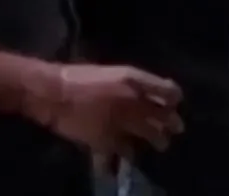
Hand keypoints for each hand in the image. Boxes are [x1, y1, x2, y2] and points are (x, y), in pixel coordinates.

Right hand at [26, 64, 184, 156]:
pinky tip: (128, 156)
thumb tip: (150, 90)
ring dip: (159, 140)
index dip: (174, 98)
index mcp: (135, 79)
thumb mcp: (113, 72)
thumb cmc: (77, 77)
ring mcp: (122, 121)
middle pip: (165, 116)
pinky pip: (125, 151)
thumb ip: (134, 82)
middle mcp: (134, 100)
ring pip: (152, 135)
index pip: (170, 91)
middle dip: (172, 123)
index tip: (173, 103)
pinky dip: (127, 155)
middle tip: (176, 128)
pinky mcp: (107, 139)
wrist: (52, 93)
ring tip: (162, 144)